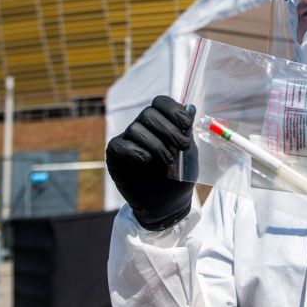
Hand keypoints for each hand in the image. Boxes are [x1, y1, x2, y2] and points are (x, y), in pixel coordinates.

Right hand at [106, 96, 196, 229]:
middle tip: (183, 145)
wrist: (168, 204)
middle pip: (148, 113)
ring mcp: (127, 141)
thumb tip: (190, 107)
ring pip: (135, 129)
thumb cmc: (179, 176)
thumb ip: (186, 131)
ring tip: (168, 161)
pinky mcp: (115, 157)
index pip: (160, 103)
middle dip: (168, 129)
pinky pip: (119, 145)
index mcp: (160, 122)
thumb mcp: (189, 153)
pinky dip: (134, 151)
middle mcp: (141, 127)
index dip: (173, 109)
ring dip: (155, 144)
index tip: (186, 124)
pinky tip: (147, 160)